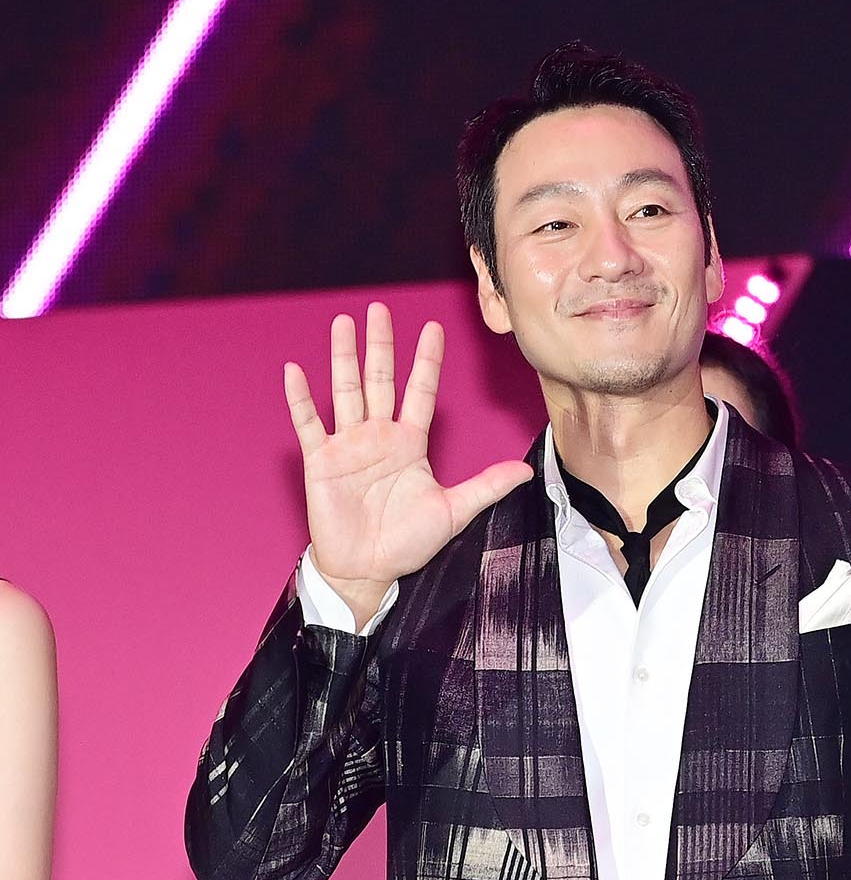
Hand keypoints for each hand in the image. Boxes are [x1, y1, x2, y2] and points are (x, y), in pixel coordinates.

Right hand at [284, 304, 532, 620]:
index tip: (433, 329)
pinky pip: (309, 424)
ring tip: (343, 324)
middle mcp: (378, 437)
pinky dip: (301, 399)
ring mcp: (348, 446)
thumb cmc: (408, 543)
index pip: (420, 393)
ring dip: (343, 358)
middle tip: (379, 309)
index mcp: (409, 444)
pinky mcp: (321, 461)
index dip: (426, 362)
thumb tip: (526, 471)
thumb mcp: (454, 511)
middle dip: (380, 346)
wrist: (368, 570)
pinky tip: (295, 370)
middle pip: (379, 381)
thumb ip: (487, 486)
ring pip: (345, 391)